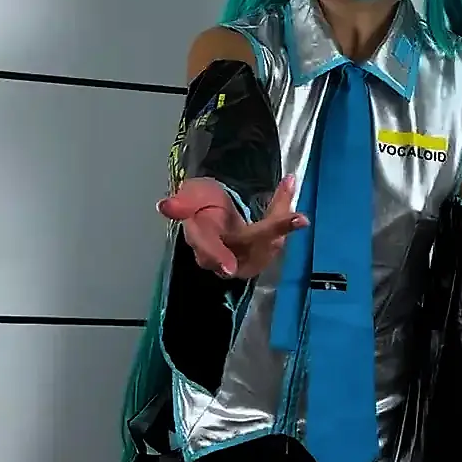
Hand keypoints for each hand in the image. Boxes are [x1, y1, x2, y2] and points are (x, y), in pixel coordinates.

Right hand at [157, 175, 306, 279]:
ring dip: (282, 225)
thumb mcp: (192, 193)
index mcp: (199, 238)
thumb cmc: (202, 200)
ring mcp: (238, 262)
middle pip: (247, 247)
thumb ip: (181, 202)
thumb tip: (164, 206)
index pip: (207, 246)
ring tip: (290, 195)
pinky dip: (286, 226)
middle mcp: (217, 256)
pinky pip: (274, 246)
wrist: (214, 209)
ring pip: (265, 248)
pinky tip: (295, 214)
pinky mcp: (255, 262)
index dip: (216, 256)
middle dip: (273, 231)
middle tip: (297, 217)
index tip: (228, 268)